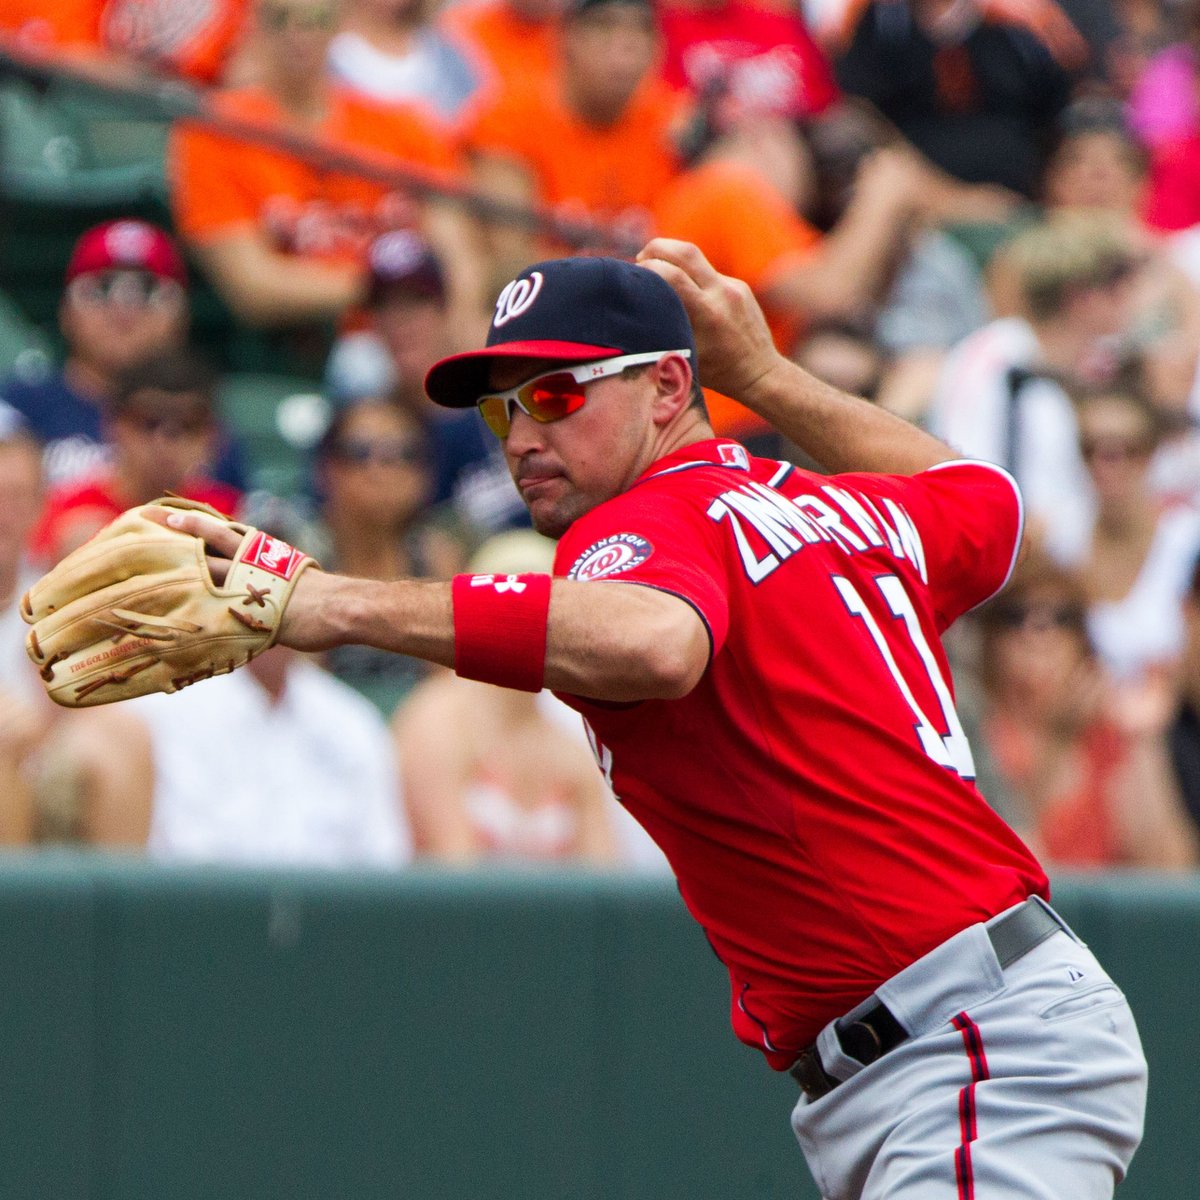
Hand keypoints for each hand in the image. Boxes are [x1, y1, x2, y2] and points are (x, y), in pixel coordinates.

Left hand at [144, 506, 334, 652]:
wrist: (340, 606)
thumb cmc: (325, 596)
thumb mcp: (294, 578)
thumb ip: (269, 581)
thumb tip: (257, 595)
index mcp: (259, 550)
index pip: (218, 530)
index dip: (191, 522)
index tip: (166, 513)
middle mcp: (247, 561)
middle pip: (202, 541)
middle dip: (171, 531)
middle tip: (141, 519)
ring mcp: (244, 582)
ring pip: (199, 570)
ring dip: (170, 569)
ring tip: (138, 566)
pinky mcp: (244, 607)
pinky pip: (208, 608)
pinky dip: (186, 610)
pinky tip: (160, 614)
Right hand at [636, 238, 783, 401]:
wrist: (760, 373)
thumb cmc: (718, 373)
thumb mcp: (685, 356)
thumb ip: (664, 333)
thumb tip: (634, 316)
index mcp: (707, 313)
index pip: (671, 275)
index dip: (647, 268)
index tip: (632, 275)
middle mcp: (722, 293)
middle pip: (685, 251)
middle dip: (657, 248)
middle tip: (641, 259)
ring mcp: (734, 287)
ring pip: (696, 258)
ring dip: (672, 258)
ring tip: (657, 271)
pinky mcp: (739, 286)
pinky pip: (708, 273)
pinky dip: (691, 277)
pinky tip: (685, 294)